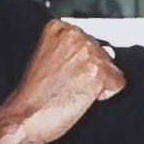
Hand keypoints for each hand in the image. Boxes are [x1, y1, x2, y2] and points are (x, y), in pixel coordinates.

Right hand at [0, 20, 125, 143]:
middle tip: (68, 84)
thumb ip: (74, 50)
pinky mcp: (99, 73)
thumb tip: (108, 52)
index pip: (89, 39)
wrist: (25, 116)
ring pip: (111, 68)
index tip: (68, 71)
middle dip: (91, 71)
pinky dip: (105, 94)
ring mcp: (88, 53)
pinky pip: (118, 83)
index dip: (81, 61)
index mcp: (59, 28)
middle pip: (103, 53)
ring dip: (97, 83)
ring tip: (72, 90)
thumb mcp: (48, 58)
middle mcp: (75, 36)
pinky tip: (81, 97)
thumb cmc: (33, 94)